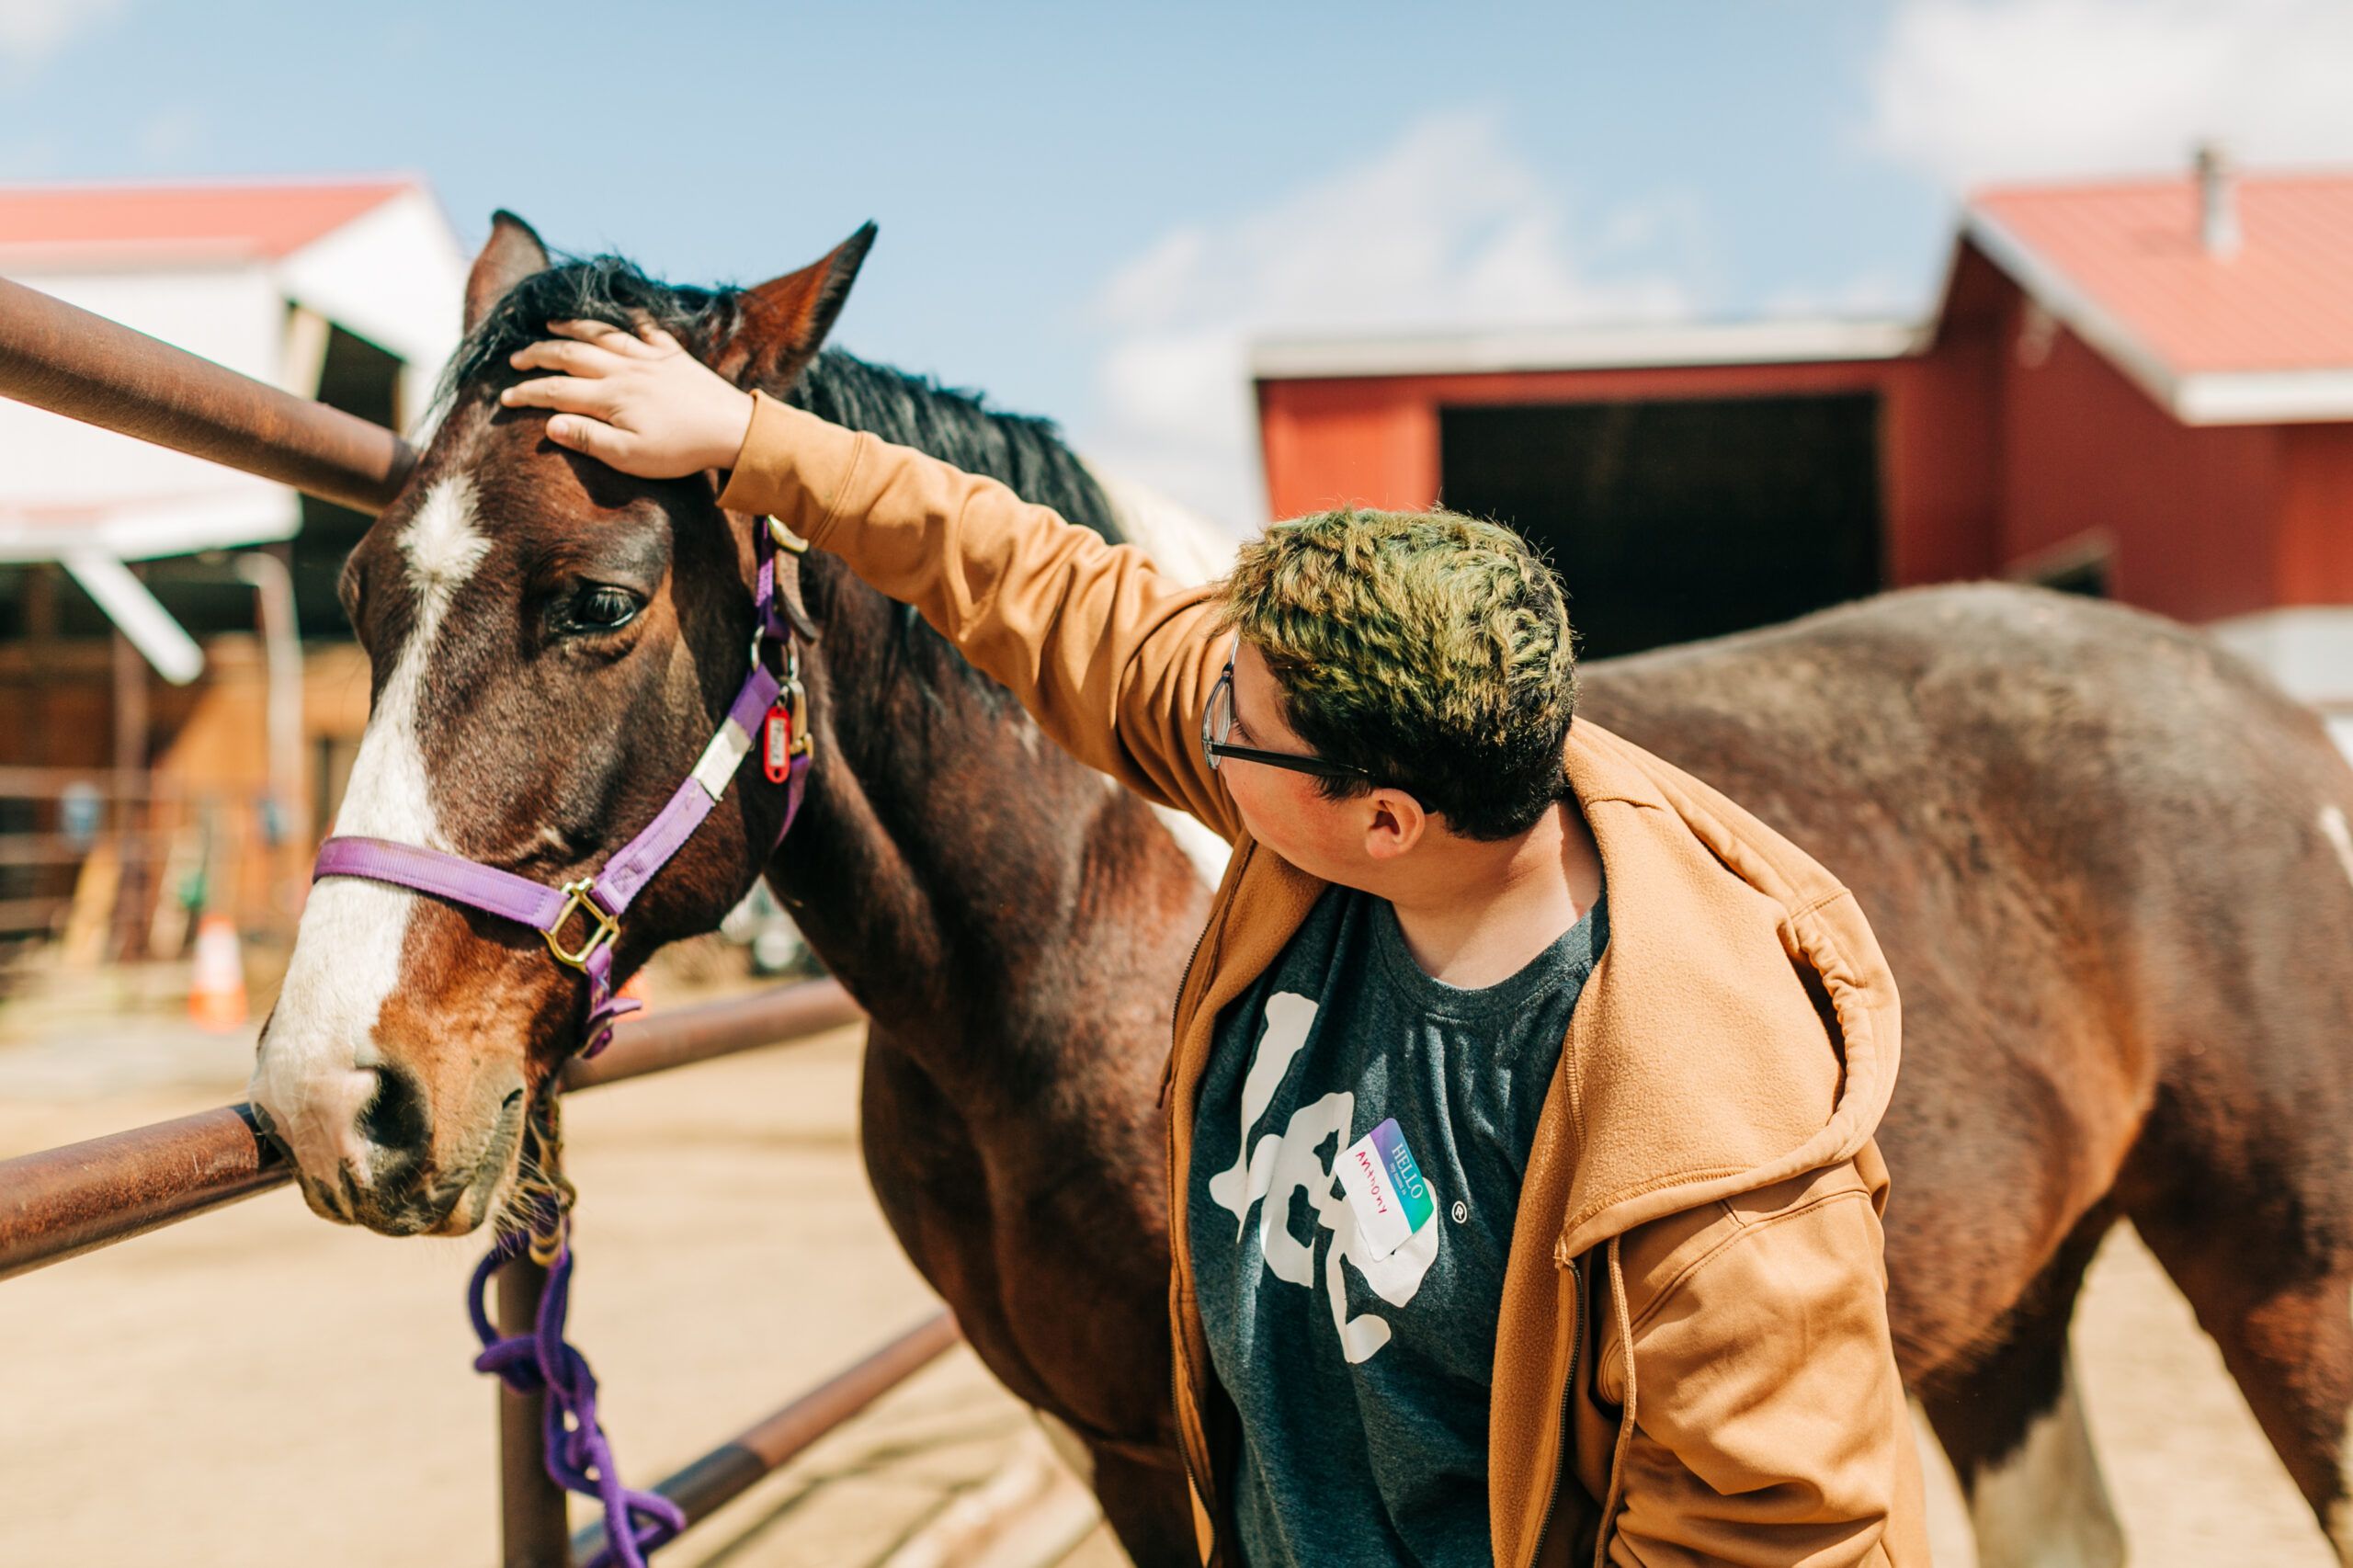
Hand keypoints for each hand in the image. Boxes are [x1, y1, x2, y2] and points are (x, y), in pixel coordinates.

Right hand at [500, 320, 755, 478]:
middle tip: (516, 358)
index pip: (555, 391)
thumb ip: (589, 439)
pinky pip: (644, 327)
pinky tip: (618, 312)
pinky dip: (627, 317)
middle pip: (570, 354)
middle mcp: (624, 370)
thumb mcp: (630, 457)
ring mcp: (649, 357)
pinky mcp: (673, 354)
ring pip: (601, 334)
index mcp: (609, 397)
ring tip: (550, 324)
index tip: (504, 397)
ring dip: (572, 327)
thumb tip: (550, 424)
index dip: (526, 393)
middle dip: (538, 354)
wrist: (733, 430)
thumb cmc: (681, 451)